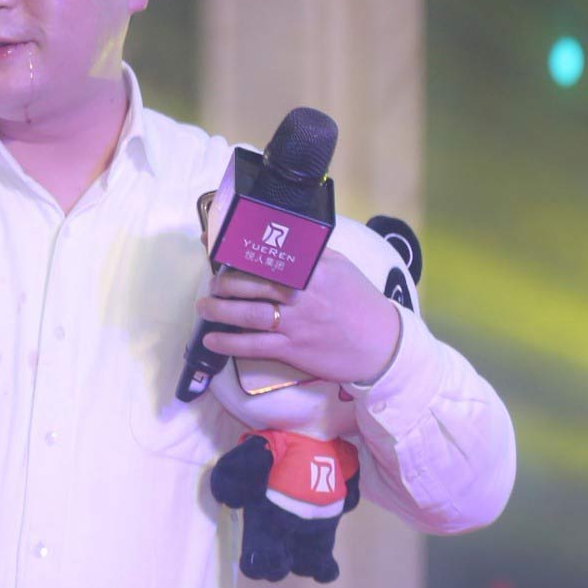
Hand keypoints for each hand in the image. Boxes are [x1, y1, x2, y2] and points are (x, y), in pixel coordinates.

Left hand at [198, 251, 402, 388]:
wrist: (383, 345)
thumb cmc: (360, 302)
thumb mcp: (339, 267)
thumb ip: (309, 253)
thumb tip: (280, 237)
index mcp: (311, 270)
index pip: (267, 256)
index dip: (237, 251)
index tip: (216, 245)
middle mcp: (300, 295)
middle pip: (250, 284)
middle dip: (223, 283)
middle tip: (211, 282)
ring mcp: (295, 323)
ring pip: (247, 314)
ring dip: (219, 311)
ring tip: (204, 307)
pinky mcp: (293, 349)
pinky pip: (254, 346)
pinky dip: (229, 343)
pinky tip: (212, 340)